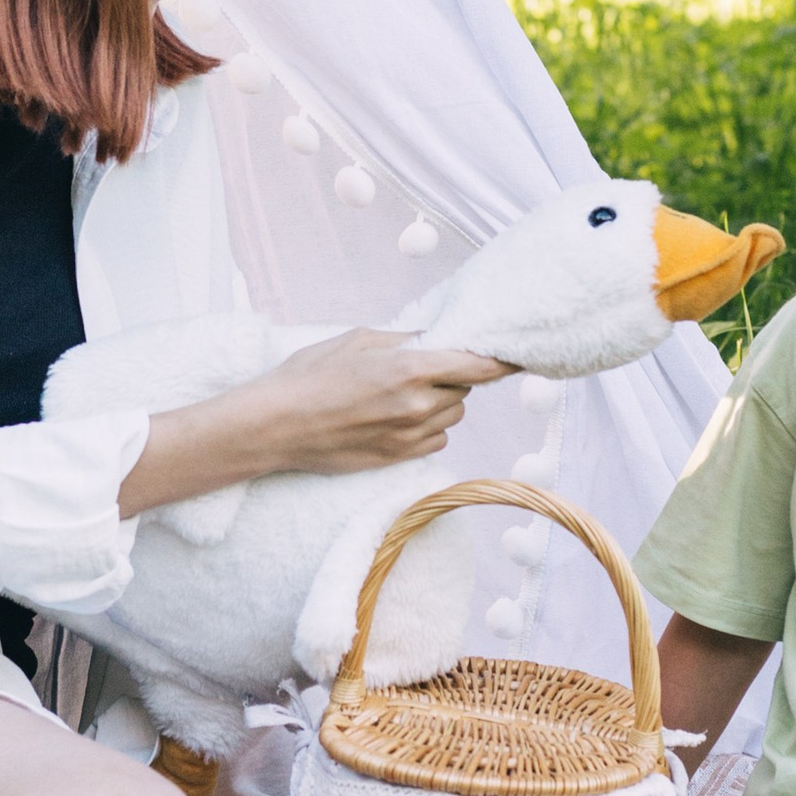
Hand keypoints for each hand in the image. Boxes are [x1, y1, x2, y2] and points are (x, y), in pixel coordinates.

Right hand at [247, 329, 512, 474]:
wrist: (277, 425)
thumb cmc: (311, 375)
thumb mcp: (359, 339)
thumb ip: (405, 339)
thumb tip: (437, 338)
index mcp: (410, 369)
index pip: (479, 366)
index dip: (503, 361)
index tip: (517, 356)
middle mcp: (418, 405)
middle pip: (466, 389)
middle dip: (453, 376)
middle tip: (422, 367)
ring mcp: (409, 436)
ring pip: (453, 416)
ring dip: (441, 402)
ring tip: (402, 392)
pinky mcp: (398, 458)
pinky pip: (437, 440)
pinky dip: (429, 427)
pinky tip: (398, 416)